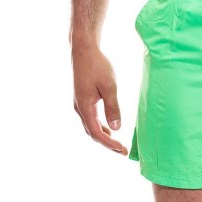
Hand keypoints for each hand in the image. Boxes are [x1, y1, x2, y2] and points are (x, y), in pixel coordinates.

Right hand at [71, 39, 128, 154]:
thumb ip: (113, 108)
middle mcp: (79, 108)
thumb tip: (117, 128)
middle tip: (122, 151)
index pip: (97, 133)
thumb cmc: (97, 65)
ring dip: (103, 136)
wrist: (83, 50)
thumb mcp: (109, 87)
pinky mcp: (82, 99)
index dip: (110, 144)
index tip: (123, 150)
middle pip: (92, 133)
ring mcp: (79, 104)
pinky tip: (109, 128)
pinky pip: (90, 119)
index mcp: (85, 107)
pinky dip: (100, 127)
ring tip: (117, 143)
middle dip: (107, 144)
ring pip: (90, 127)